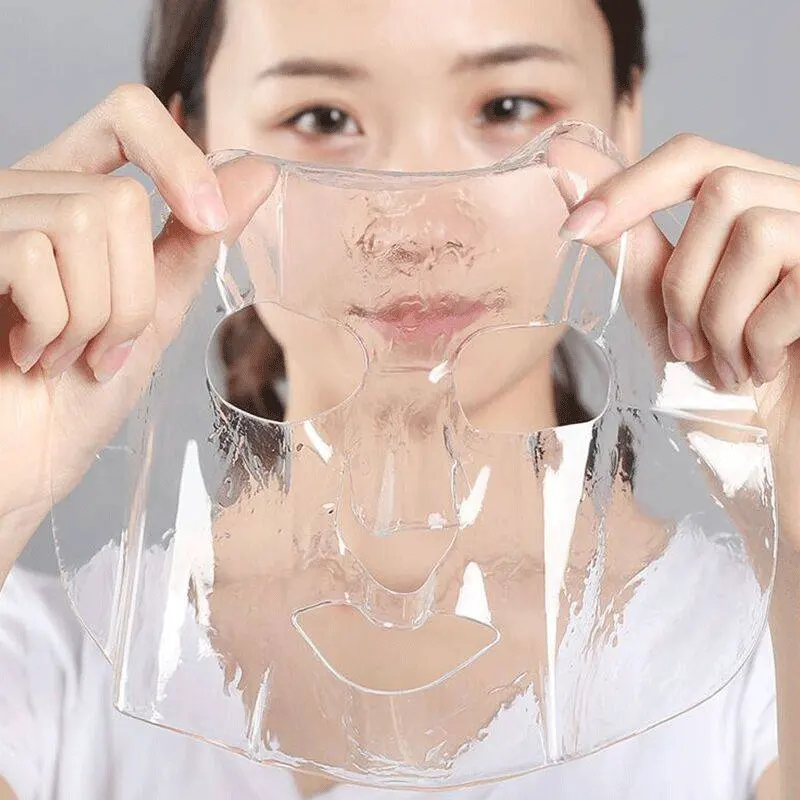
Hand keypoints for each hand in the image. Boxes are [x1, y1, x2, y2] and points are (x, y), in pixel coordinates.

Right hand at [0, 84, 275, 572]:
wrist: (25, 464)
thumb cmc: (79, 398)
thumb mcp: (155, 310)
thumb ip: (195, 241)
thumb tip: (257, 171)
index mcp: (74, 200)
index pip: (127, 114)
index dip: (177, 155)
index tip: (210, 218)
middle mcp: (26, 196)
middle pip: (120, 199)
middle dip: (133, 296)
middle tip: (105, 348)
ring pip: (84, 221)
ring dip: (96, 317)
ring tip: (68, 357)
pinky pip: (33, 254)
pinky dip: (54, 323)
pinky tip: (30, 355)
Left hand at [560, 134, 799, 535]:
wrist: (776, 461)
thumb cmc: (727, 397)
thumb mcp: (666, 318)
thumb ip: (632, 252)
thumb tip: (570, 181)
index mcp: (756, 211)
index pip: (693, 157)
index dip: (631, 184)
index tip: (573, 228)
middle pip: (721, 188)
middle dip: (682, 280)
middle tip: (686, 347)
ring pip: (754, 230)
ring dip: (719, 317)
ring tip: (726, 366)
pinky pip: (791, 284)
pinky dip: (758, 342)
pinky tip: (763, 372)